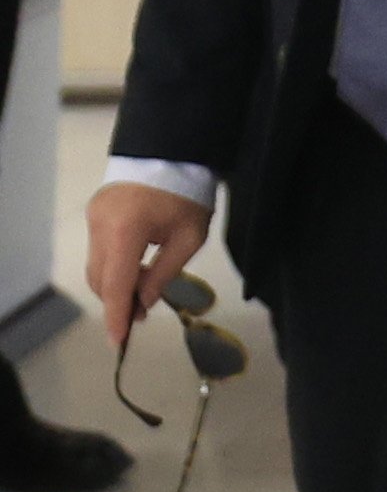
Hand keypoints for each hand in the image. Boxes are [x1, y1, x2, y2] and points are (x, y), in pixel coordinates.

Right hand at [85, 180, 211, 349]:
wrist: (172, 151)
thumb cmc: (188, 195)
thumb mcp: (189, 238)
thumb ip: (164, 273)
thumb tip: (144, 303)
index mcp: (125, 232)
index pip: (116, 283)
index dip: (117, 314)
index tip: (118, 341)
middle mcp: (100, 227)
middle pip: (101, 278)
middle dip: (118, 301)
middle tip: (142, 315)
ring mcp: (93, 218)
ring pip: (97, 266)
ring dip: (116, 284)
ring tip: (142, 294)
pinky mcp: (94, 213)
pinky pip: (99, 249)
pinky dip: (113, 265)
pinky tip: (135, 270)